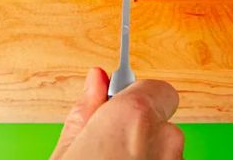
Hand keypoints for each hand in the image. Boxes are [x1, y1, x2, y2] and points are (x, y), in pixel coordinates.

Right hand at [51, 69, 183, 159]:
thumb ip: (85, 112)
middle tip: (105, 146)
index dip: (133, 97)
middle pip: (160, 120)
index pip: (156, 88)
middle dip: (137, 129)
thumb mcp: (67, 151)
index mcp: (134, 118)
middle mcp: (164, 140)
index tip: (115, 106)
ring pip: (164, 149)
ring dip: (144, 153)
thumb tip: (95, 79)